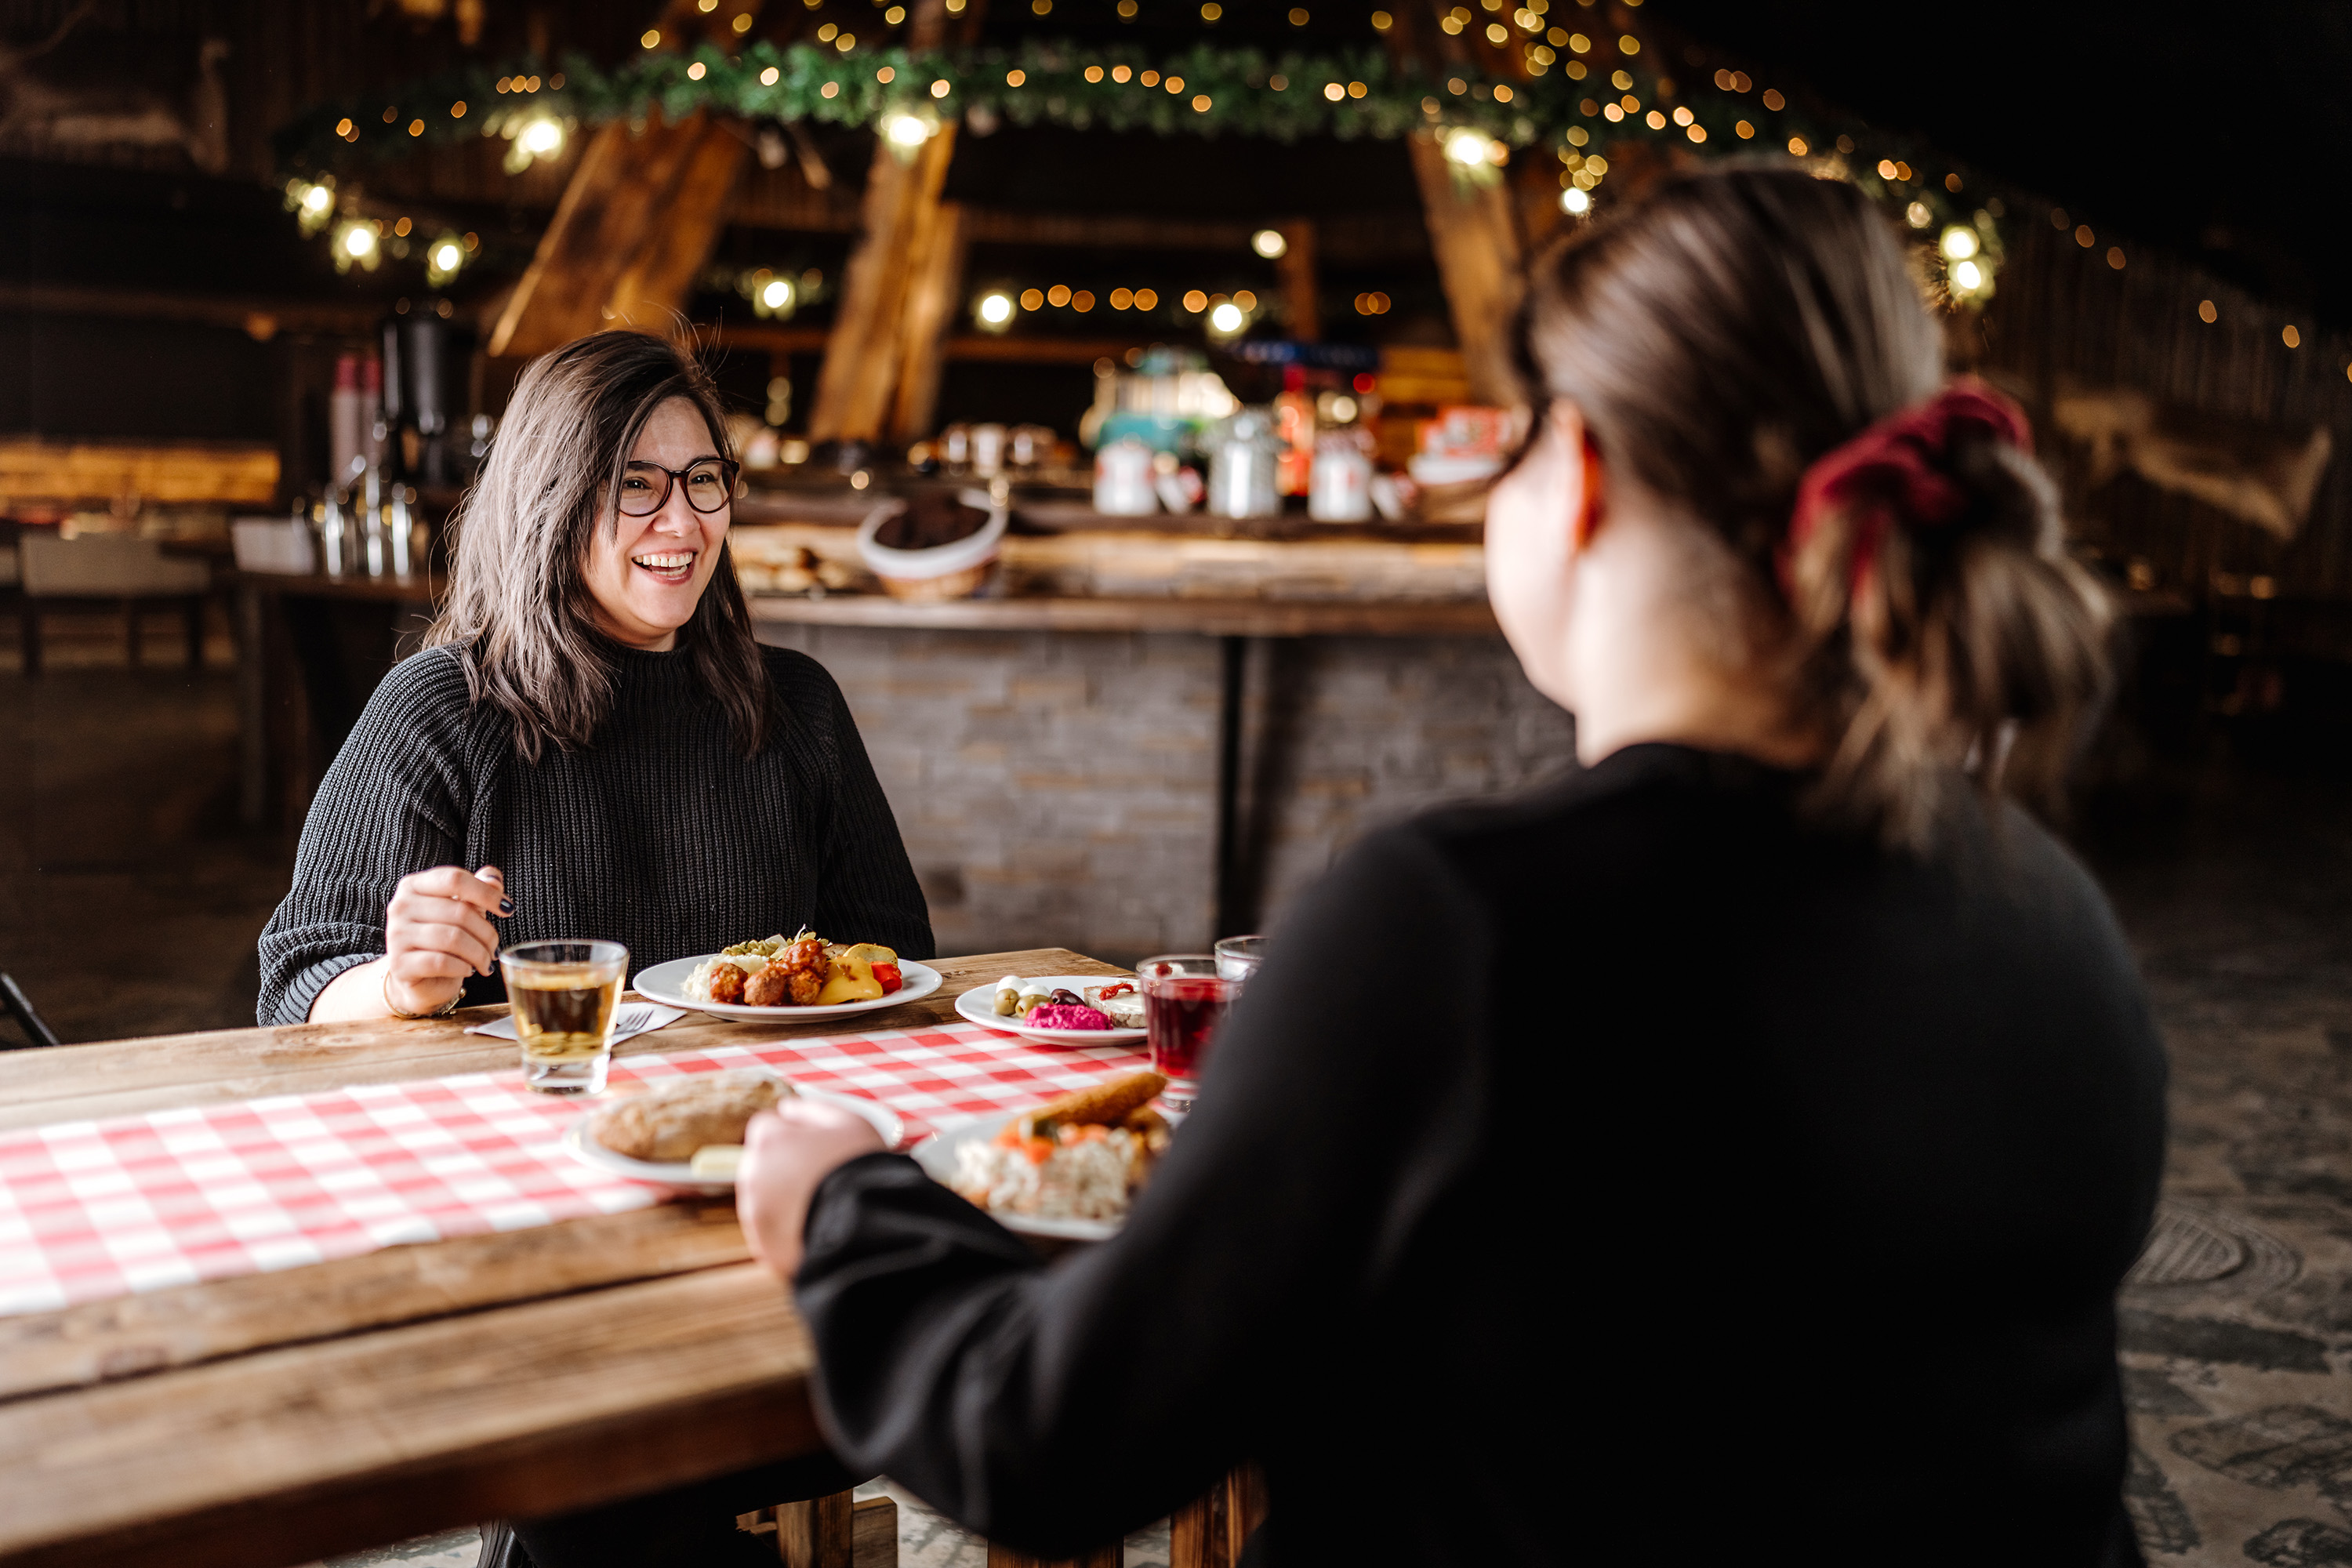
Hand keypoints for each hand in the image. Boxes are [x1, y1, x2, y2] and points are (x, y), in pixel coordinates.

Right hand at [382, 865, 509, 1015]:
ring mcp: (396, 936)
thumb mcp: (461, 911)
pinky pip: (441, 962)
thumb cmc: (442, 940)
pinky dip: (463, 967)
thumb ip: (477, 891)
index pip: (454, 879)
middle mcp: (400, 907)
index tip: (508, 909)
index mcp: (414, 886)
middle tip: (495, 947)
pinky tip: (469, 969)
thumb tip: (493, 877)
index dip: (486, 893)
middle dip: (487, 933)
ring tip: (485, 961)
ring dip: (479, 953)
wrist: (419, 979)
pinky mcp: (400, 964)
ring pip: (452, 939)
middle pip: (459, 912)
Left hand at [737, 1099, 886, 1279]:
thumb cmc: (861, 1168)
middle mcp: (753, 1173)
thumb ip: (814, 1109)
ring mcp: (754, 1212)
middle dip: (784, 1168)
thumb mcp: (849, 1123)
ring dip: (783, 1198)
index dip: (792, 1135)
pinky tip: (815, 1226)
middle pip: (762, 1163)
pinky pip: (769, 1231)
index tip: (815, 1147)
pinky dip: (786, 1228)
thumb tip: (788, 1107)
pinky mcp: (762, 1245)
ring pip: (763, 1198)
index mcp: (770, 1139)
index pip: (766, 1126)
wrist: (867, 1226)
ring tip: (821, 1205)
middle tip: (821, 1178)